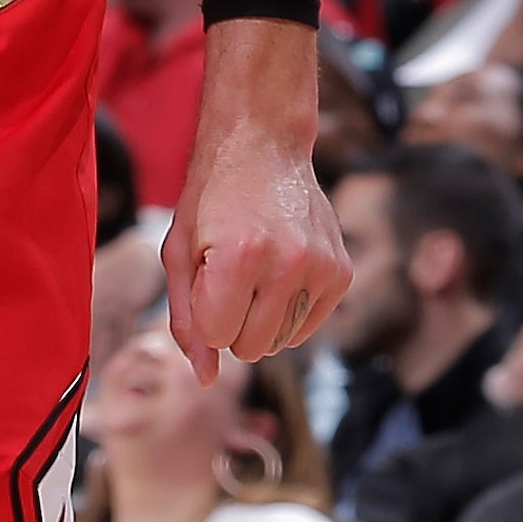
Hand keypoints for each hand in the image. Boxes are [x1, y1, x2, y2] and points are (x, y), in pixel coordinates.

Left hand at [165, 38, 350, 374]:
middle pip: (251, 348)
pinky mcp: (342, 272)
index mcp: (241, 256)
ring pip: (280, 344)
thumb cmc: (212, 196)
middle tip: (230, 273)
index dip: (206, 312)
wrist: (264, 143)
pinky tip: (280, 271)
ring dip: (260, 319)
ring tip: (255, 271)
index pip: (219, 336)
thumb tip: (207, 378)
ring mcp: (322, 268)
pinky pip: (307, 328)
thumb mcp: (180, 251)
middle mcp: (289, 264)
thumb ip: (186, 319)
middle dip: (232, 322)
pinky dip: (288, 312)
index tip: (209, 273)